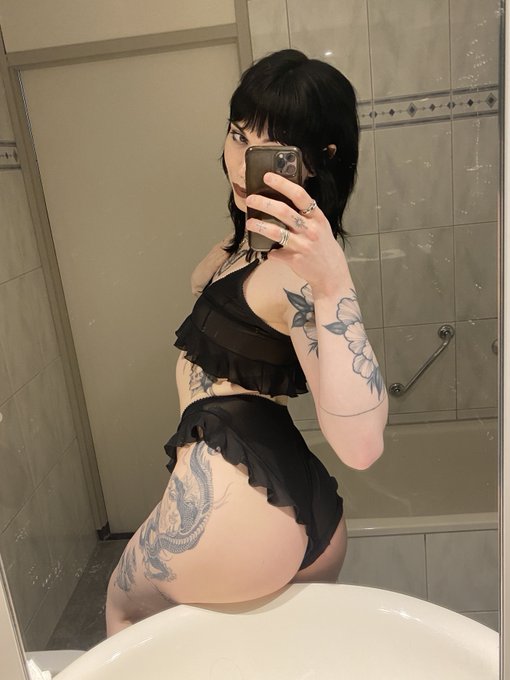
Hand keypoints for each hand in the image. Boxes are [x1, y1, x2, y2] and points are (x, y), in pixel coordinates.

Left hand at [245, 172, 347, 296]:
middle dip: (264, 203)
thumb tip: (282, 203)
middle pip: (284, 211)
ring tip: (249, 222)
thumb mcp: (321, 227)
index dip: (282, 184)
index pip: (300, 196)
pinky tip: (268, 251)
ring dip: (259, 226)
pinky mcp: (294, 260)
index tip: (268, 177)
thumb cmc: (324, 248)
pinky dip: (270, 252)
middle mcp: (311, 230)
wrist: (332, 274)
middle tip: (251, 199)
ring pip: (276, 232)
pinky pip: (276, 253)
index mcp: (317, 217)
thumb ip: (306, 216)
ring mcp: (302, 245)